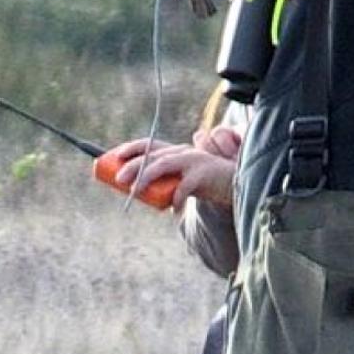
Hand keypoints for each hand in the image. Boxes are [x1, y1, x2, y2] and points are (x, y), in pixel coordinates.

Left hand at [109, 124, 243, 210]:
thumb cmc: (207, 184)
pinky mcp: (204, 173)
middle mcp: (182, 152)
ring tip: (134, 191)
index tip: (116, 156)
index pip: (149, 144)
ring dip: (147, 176)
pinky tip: (173, 209)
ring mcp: (193, 161)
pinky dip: (177, 197)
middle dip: (133, 165)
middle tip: (118, 180)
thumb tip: (141, 194)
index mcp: (176, 151)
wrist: (238, 185)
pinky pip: (186, 186)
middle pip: (152, 155)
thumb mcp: (184, 179)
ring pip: (164, 165)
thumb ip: (167, 182)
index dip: (132, 148)